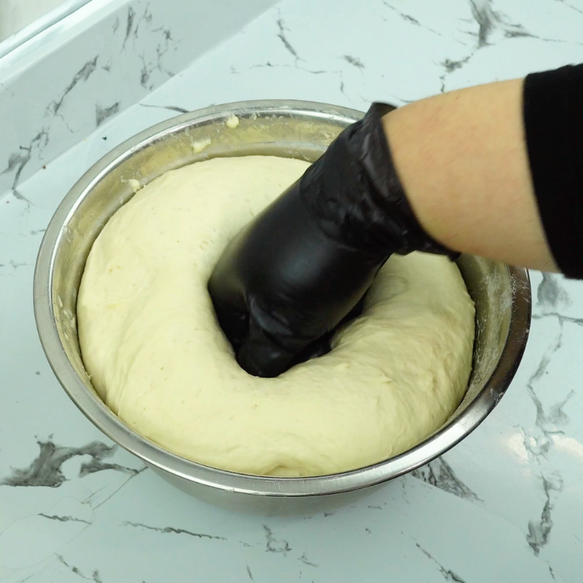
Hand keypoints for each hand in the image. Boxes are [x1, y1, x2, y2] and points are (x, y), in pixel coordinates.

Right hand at [207, 102, 452, 377]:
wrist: (358, 204)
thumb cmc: (311, 265)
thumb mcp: (282, 325)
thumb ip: (262, 354)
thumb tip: (252, 371)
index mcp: (225, 284)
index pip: (230, 343)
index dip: (258, 365)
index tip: (284, 378)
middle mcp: (245, 263)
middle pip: (259, 322)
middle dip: (285, 345)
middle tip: (313, 359)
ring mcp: (278, 248)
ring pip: (287, 304)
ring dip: (309, 327)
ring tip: (332, 340)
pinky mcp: (311, 241)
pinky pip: (311, 285)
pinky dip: (325, 304)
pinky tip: (345, 311)